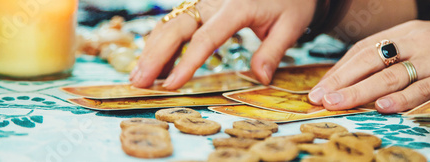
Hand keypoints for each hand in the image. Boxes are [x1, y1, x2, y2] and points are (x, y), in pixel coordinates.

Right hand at [130, 0, 315, 88]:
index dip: (186, 63)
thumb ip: (273, 51)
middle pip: (177, 27)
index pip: (206, 38)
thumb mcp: (290, 26)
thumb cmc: (291, 3)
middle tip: (138, 82)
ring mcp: (205, 1)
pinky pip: (176, 22)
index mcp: (236, 7)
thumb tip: (260, 78)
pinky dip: (161, 42)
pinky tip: (153, 62)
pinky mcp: (201, 5)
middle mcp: (214, 1)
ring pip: (170, 23)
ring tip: (138, 77)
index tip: (171, 85)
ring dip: (152, 49)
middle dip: (154, 55)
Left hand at [308, 21, 429, 112]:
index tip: (319, 89)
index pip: (362, 51)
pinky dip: (403, 99)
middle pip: (370, 61)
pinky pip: (425, 89)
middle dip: (342, 81)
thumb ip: (389, 58)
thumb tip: (351, 81)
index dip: (338, 71)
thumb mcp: (418, 44)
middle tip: (321, 98)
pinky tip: (383, 108)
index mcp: (402, 33)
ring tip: (339, 103)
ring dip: (361, 91)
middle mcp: (415, 42)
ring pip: (392, 75)